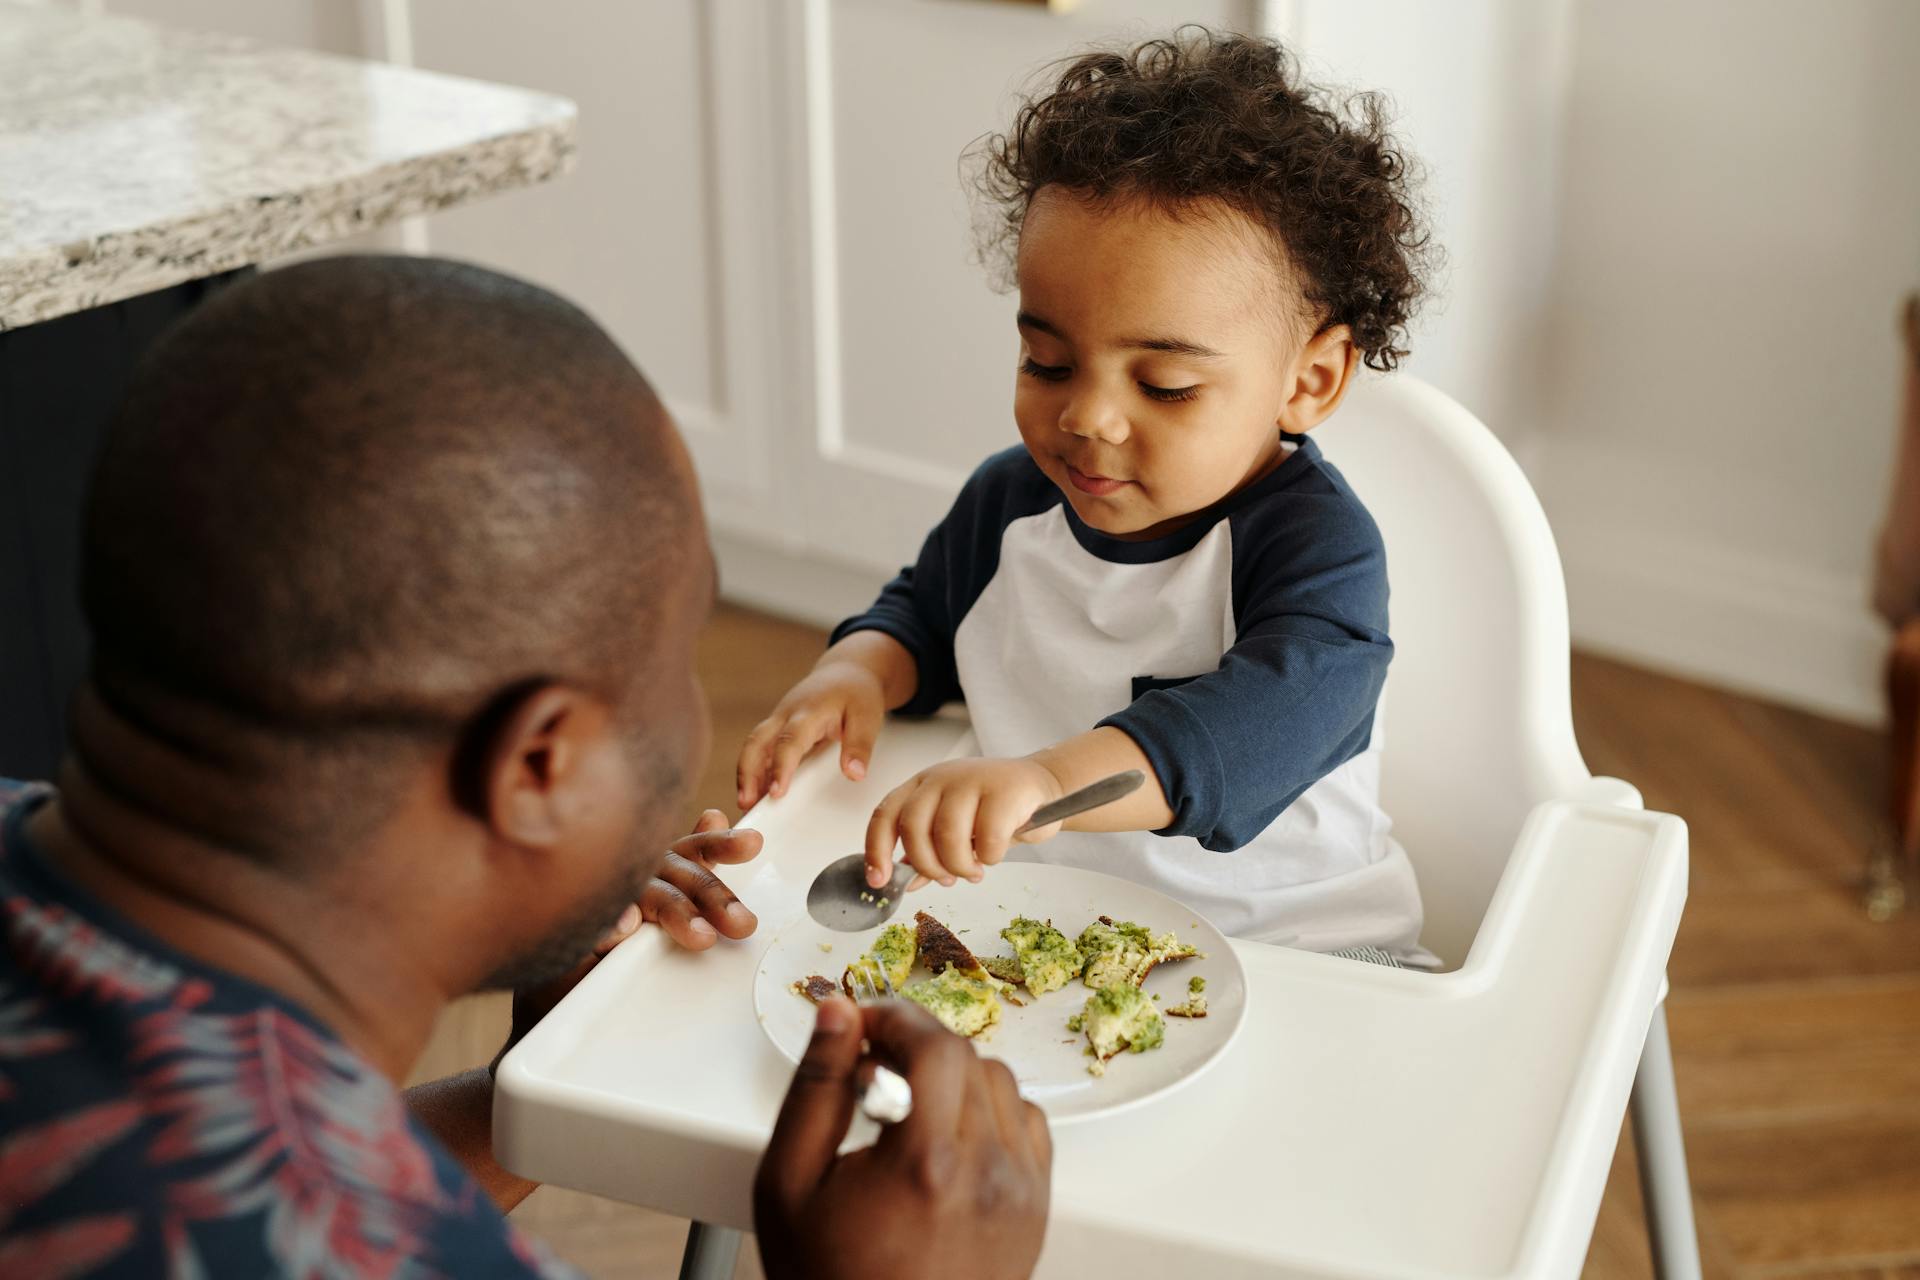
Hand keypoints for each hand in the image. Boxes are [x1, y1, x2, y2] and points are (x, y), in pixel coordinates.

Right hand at [495, 810, 762, 1071]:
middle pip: (679, 876)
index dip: (723, 845)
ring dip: (675, 913)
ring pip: (647, 896)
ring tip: (702, 937)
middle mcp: (635, 874)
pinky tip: (623, 928)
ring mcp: (606, 898)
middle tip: (742, 924)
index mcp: (659, 867)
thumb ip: (689, 863)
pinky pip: (596, 926)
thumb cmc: (616, 930)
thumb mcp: (660, 893)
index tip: (754, 842)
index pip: (695, 850)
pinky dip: (611, 927)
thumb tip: (714, 814)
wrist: (560, 980)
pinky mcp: (576, 930)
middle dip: (713, 896)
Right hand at [739, 661, 886, 808]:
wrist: (845, 671)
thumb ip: (860, 745)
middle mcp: (786, 715)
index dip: (781, 767)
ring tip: (746, 805)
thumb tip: (854, 774)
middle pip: (757, 742)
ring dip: (746, 775)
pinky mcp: (777, 729)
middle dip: (748, 773)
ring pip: (753, 747)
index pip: (789, 740)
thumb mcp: (867, 716)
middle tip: (746, 804)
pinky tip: (757, 794)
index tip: (777, 793)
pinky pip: (760, 750)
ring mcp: (778, 721)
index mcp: (808, 711)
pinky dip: (755, 771)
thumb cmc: (856, 694)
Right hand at [754, 997, 1050, 1279]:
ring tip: (907, 1105)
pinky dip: (990, 1113)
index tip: (865, 1024)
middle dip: (917, 1045)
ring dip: (954, 1076)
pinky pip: (1027, 1125)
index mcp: (924, 1164)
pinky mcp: (1034, 1208)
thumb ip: (814, 1090)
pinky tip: (948, 1135)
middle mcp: (985, 1174)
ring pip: (1001, 1084)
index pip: (934, 1044)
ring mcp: (1018, 1192)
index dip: (895, 1018)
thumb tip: (838, 1017)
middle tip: (874, 1064)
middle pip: (967, 1057)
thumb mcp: (789, 1184)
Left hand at [864, 757, 1063, 889]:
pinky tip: (994, 855)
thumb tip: (904, 881)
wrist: (1042, 787)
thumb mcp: (954, 829)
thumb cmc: (993, 811)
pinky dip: (989, 857)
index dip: (876, 851)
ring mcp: (971, 779)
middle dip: (927, 864)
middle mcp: (940, 778)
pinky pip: (987, 837)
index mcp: (921, 786)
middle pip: (913, 827)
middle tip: (947, 879)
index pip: (885, 816)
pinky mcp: (1004, 789)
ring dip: (960, 866)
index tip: (879, 882)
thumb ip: (928, 852)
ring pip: (948, 834)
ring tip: (974, 872)